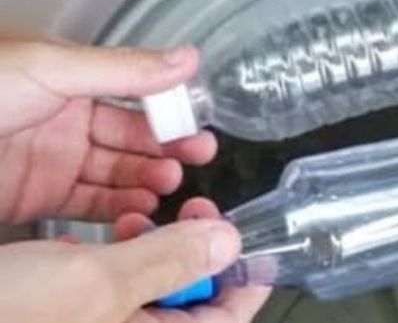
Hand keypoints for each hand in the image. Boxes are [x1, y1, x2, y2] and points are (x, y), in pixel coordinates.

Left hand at [0, 38, 215, 222]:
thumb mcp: (49, 69)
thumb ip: (122, 69)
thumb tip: (186, 59)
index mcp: (68, 81)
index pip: (133, 94)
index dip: (168, 109)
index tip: (197, 125)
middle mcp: (64, 120)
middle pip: (129, 137)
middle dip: (166, 147)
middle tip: (195, 158)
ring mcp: (52, 161)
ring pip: (115, 173)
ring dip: (147, 178)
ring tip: (168, 185)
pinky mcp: (37, 199)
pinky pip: (89, 204)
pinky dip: (118, 207)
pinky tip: (141, 206)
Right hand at [0, 197, 269, 322]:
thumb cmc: (7, 310)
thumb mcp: (99, 284)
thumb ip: (170, 261)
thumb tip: (229, 242)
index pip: (227, 321)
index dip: (247, 282)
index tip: (252, 239)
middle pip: (193, 303)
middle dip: (196, 252)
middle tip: (197, 207)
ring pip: (154, 288)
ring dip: (159, 245)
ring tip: (143, 214)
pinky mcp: (72, 312)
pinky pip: (117, 285)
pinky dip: (123, 253)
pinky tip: (111, 226)